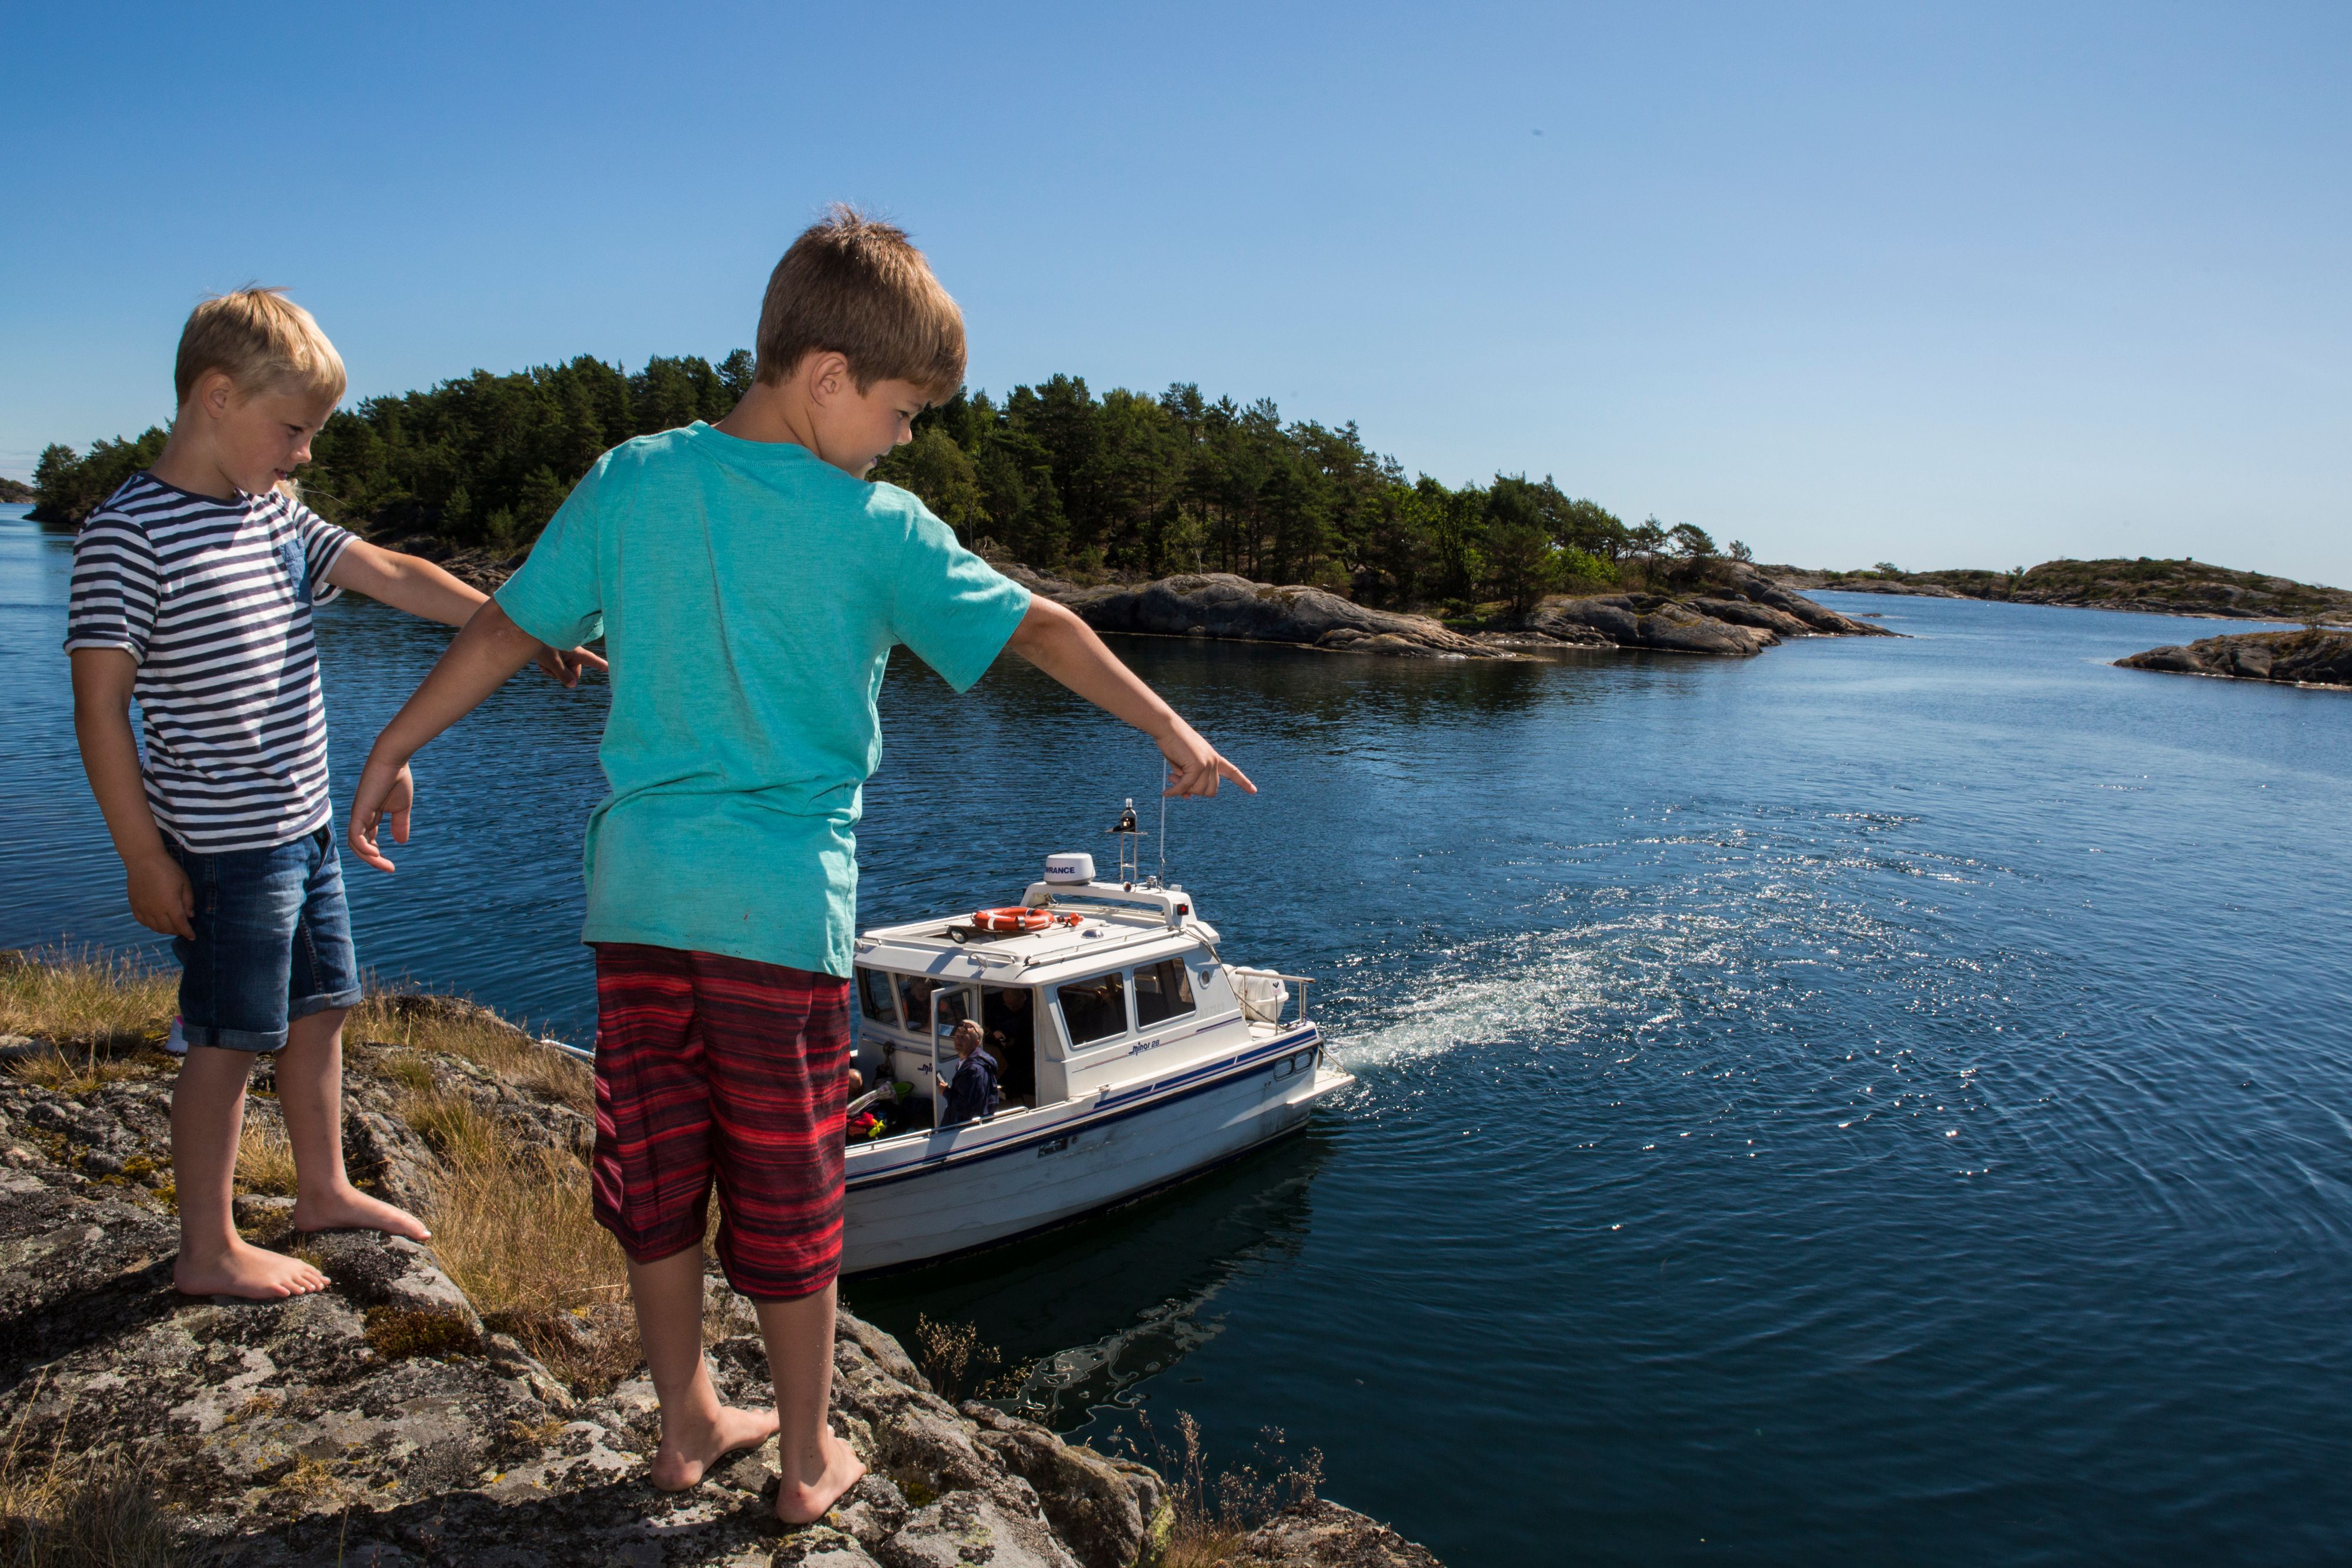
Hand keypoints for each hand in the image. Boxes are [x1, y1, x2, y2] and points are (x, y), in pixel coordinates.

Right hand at [126, 850, 194, 939]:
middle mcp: (155, 910)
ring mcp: (143, 908)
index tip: (192, 937)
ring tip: (171, 927)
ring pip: (154, 927)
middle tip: (182, 929)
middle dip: (177, 931)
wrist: (143, 860)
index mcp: (170, 905)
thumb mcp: (185, 883)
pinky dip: (150, 925)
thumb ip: (188, 901)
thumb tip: (190, 915)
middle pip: (167, 928)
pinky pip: (142, 921)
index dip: (187, 932)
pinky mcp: (134, 905)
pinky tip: (156, 922)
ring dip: (164, 930)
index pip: (180, 925)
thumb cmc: (168, 869)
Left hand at [348, 757, 414, 872]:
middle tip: (389, 869)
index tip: (391, 866)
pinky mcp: (358, 811)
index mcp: (370, 816)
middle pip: (360, 846)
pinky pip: (355, 835)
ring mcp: (357, 814)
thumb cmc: (397, 779)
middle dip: (373, 861)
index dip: (377, 855)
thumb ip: (400, 824)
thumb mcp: (401, 808)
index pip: (368, 840)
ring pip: (355, 844)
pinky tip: (375, 853)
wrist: (392, 760)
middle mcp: (360, 817)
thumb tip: (401, 842)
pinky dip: (363, 847)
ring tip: (383, 863)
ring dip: (368, 858)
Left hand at [533, 643, 607, 687]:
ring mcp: (565, 654)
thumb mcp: (552, 662)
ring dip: (552, 671)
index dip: (603, 666)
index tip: (614, 669)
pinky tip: (540, 662)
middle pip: (574, 672)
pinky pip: (556, 668)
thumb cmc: (540, 644)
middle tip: (550, 668)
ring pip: (563, 671)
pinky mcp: (557, 655)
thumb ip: (563, 675)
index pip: (593, 660)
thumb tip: (573, 685)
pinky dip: (548, 667)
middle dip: (562, 674)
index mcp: (576, 652)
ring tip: (543, 663)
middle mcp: (573, 653)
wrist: (526, 633)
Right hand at [1157, 718, 1254, 797]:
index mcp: (1214, 758)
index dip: (1243, 782)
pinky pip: (1186, 786)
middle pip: (1210, 790)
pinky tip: (1166, 792)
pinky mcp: (1198, 765)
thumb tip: (1187, 797)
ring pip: (1198, 790)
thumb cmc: (1174, 745)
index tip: (1253, 791)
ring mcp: (1208, 763)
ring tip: (1171, 777)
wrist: (1168, 728)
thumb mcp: (1183, 766)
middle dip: (1194, 791)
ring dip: (1182, 788)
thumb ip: (1188, 781)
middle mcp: (1214, 761)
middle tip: (1177, 781)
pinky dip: (1175, 791)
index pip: (1232, 772)